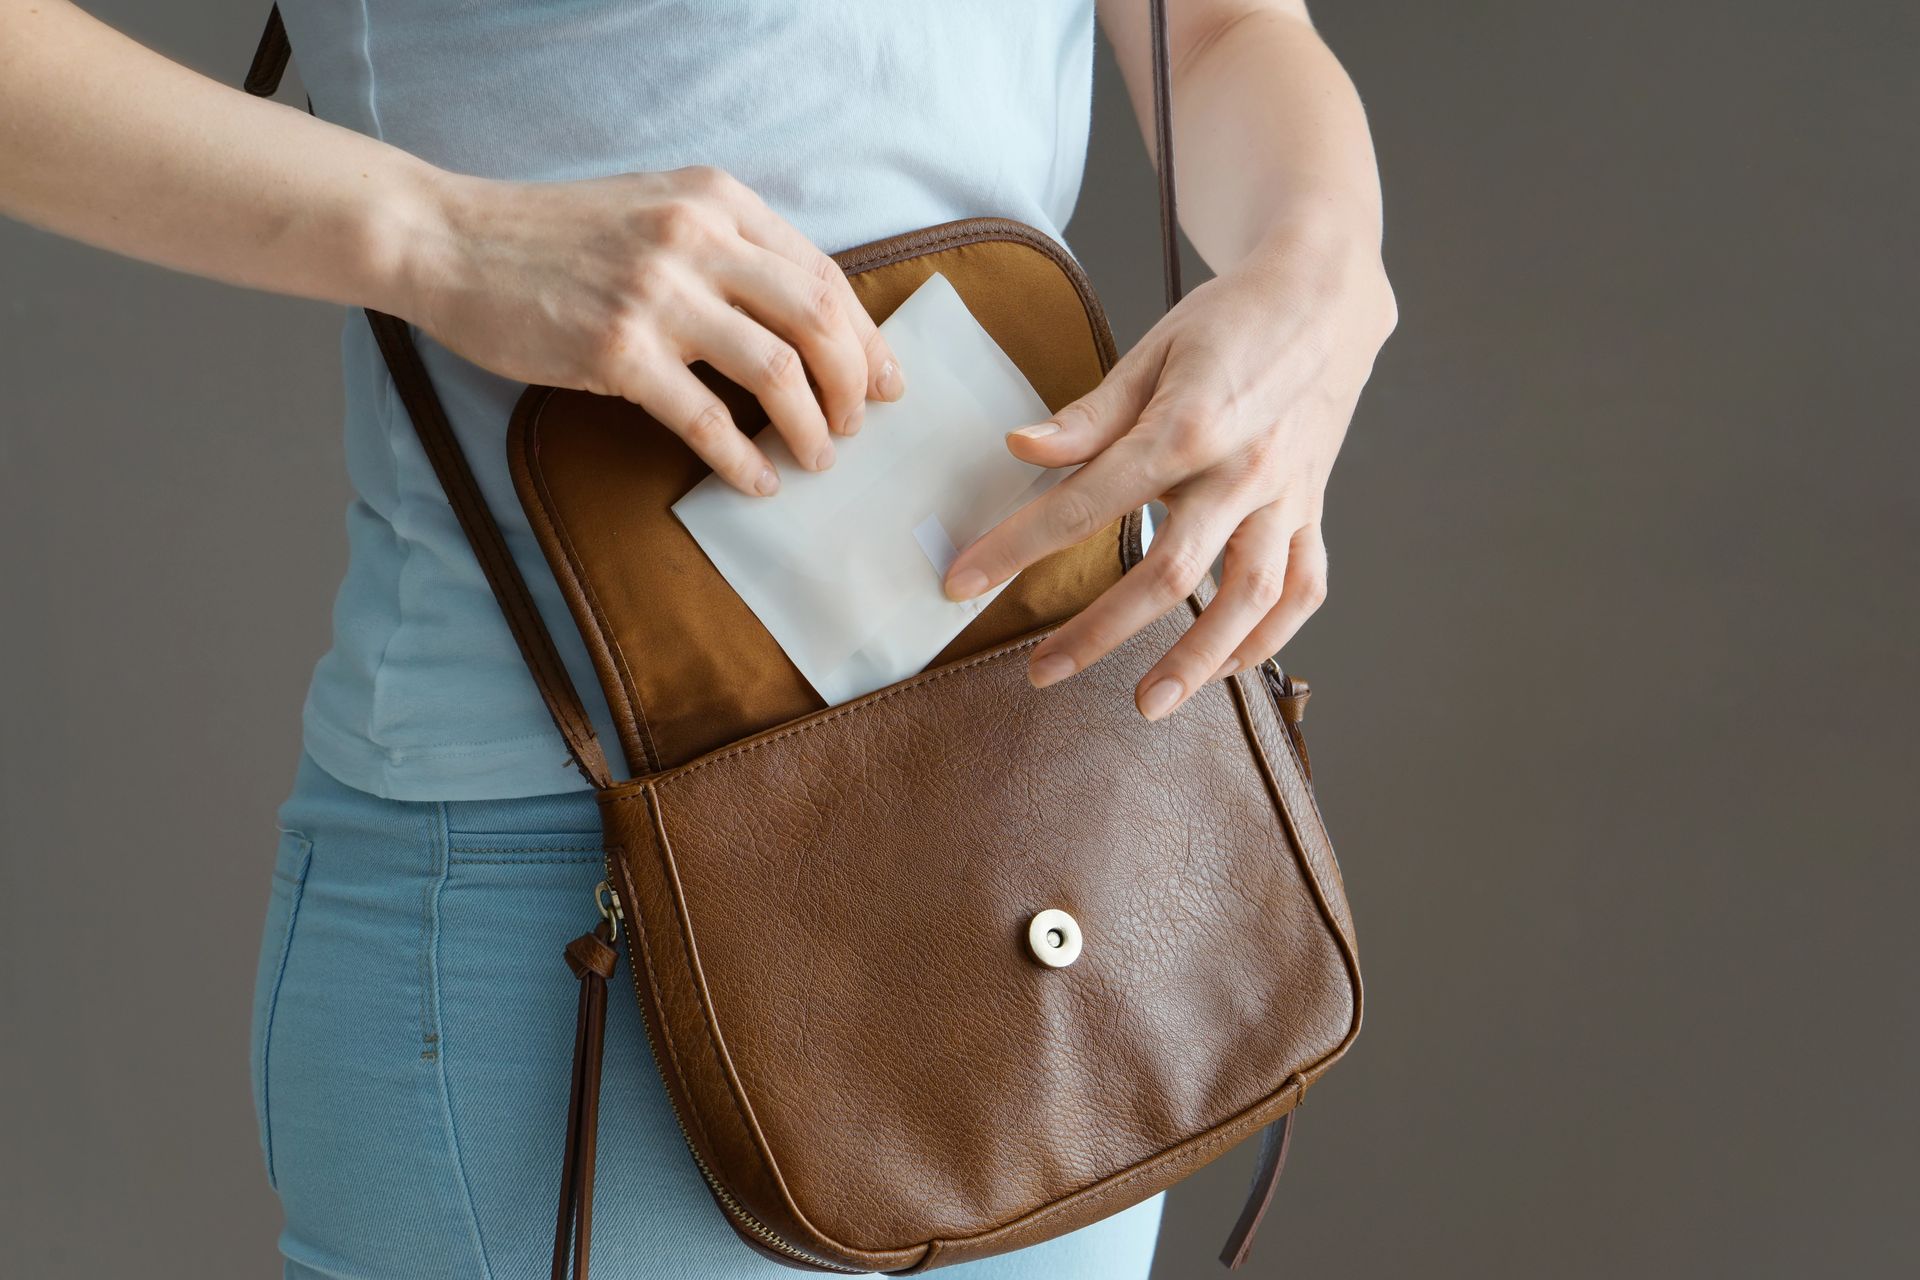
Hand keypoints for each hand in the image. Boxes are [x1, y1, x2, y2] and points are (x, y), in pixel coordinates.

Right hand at [401, 165, 902, 494]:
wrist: (450, 242)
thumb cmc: (557, 237)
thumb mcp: (658, 213)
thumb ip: (729, 249)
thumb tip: (807, 323)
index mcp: (718, 200)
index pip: (825, 274)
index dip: (866, 338)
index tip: (886, 382)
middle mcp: (697, 238)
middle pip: (819, 320)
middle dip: (853, 385)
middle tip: (854, 427)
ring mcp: (656, 294)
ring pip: (778, 370)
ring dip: (811, 427)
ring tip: (816, 458)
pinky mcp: (616, 350)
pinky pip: (706, 419)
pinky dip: (744, 459)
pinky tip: (758, 481)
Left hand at [943, 227, 1394, 718]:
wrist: (1326, 294)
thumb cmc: (1229, 319)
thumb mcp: (1152, 349)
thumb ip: (1090, 415)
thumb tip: (1022, 449)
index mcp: (1189, 425)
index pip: (1088, 502)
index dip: (1021, 547)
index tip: (965, 581)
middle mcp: (1242, 470)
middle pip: (1168, 571)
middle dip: (1099, 631)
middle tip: (1041, 671)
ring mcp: (1285, 495)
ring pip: (1248, 597)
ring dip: (1198, 659)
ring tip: (1146, 703)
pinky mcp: (1313, 507)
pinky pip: (1302, 587)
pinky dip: (1268, 636)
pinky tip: (1227, 666)